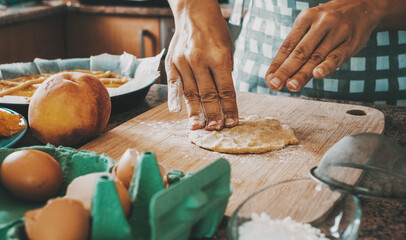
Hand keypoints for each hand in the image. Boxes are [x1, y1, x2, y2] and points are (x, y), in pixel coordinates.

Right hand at [166, 0, 238, 130]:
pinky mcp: (172, 62)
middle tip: (216, 130)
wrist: (194, 11)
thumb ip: (224, 73)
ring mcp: (183, 61)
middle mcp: (199, 60)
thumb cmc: (215, 31)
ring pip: (190, 93)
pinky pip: (174, 84)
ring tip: (199, 127)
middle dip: (213, 115)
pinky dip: (175, 99)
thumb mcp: (228, 49)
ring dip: (195, 112)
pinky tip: (177, 112)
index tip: (232, 123)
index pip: (226, 90)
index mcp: (219, 57)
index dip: (229, 109)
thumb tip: (222, 97)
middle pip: (208, 94)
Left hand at [265, 0, 385, 91]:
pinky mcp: (351, 42)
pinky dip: (327, 66)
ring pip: (317, 56)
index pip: (288, 45)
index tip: (269, 79)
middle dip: (286, 70)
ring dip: (303, 73)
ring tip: (292, 86)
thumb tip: (278, 72)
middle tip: (275, 84)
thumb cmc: (329, 22)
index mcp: (305, 18)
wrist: (362, 6)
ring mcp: (337, 32)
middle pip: (300, 52)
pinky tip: (318, 74)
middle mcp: (320, 23)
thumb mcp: (311, 25)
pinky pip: (337, 55)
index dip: (277, 64)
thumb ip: (298, 46)